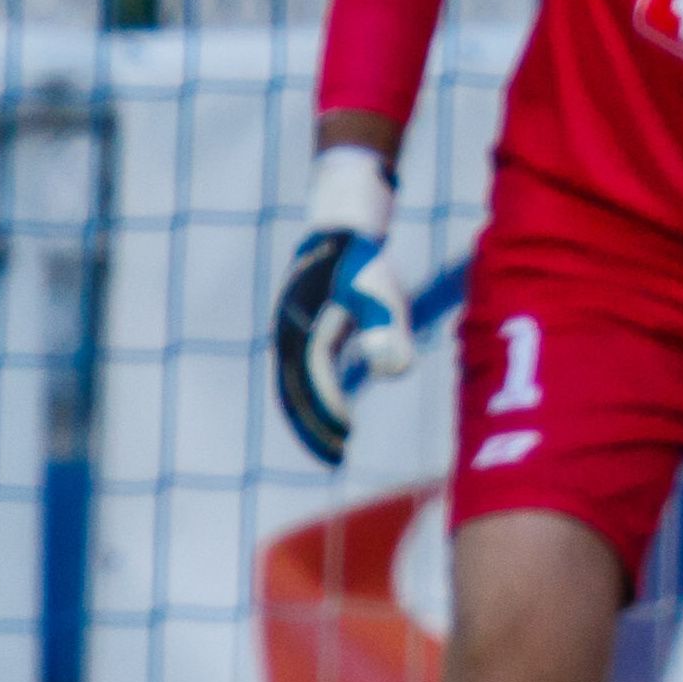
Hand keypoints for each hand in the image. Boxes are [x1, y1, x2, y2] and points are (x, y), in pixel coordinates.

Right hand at [273, 149, 413, 467]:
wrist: (342, 225)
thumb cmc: (365, 262)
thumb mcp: (383, 296)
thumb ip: (388, 332)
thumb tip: (393, 373)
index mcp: (302, 334)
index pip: (312, 386)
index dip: (328, 416)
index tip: (346, 440)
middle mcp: (289, 336)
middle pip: (295, 392)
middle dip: (313, 426)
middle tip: (335, 456)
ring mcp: (291, 331)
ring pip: (295, 384)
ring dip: (311, 414)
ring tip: (336, 440)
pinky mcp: (302, 328)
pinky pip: (303, 370)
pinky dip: (315, 393)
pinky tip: (338, 407)